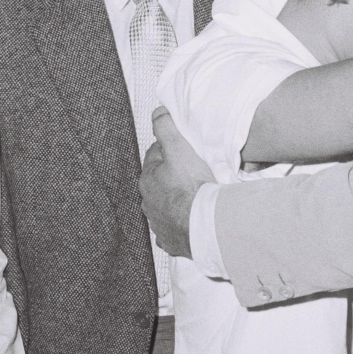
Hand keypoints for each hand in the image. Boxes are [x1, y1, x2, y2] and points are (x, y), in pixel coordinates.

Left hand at [140, 106, 214, 257]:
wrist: (204, 224)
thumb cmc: (192, 187)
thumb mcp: (179, 147)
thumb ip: (166, 127)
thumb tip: (158, 113)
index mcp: (148, 179)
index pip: (155, 158)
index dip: (169, 150)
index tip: (182, 150)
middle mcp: (149, 203)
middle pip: (159, 183)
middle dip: (171, 177)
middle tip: (192, 172)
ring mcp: (159, 223)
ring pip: (166, 207)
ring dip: (176, 201)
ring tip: (194, 196)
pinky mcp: (171, 240)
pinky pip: (174, 230)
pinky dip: (180, 224)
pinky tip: (191, 220)